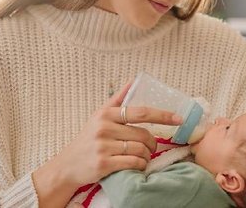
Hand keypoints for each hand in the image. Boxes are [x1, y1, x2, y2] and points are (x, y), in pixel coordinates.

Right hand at [33, 82, 182, 204]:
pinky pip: (134, 163)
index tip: (178, 118)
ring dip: (147, 156)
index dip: (162, 115)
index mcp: (106, 113)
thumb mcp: (98, 117)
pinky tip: (137, 165)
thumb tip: (133, 80)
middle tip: (151, 147)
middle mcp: (104, 127)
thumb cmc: (88, 140)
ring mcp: (103, 146)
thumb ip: (117, 100)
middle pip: (143, 134)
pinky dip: (140, 165)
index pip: (140, 112)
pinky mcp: (104, 163)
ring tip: (142, 157)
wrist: (68, 165)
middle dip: (152, 143)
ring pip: (140, 150)